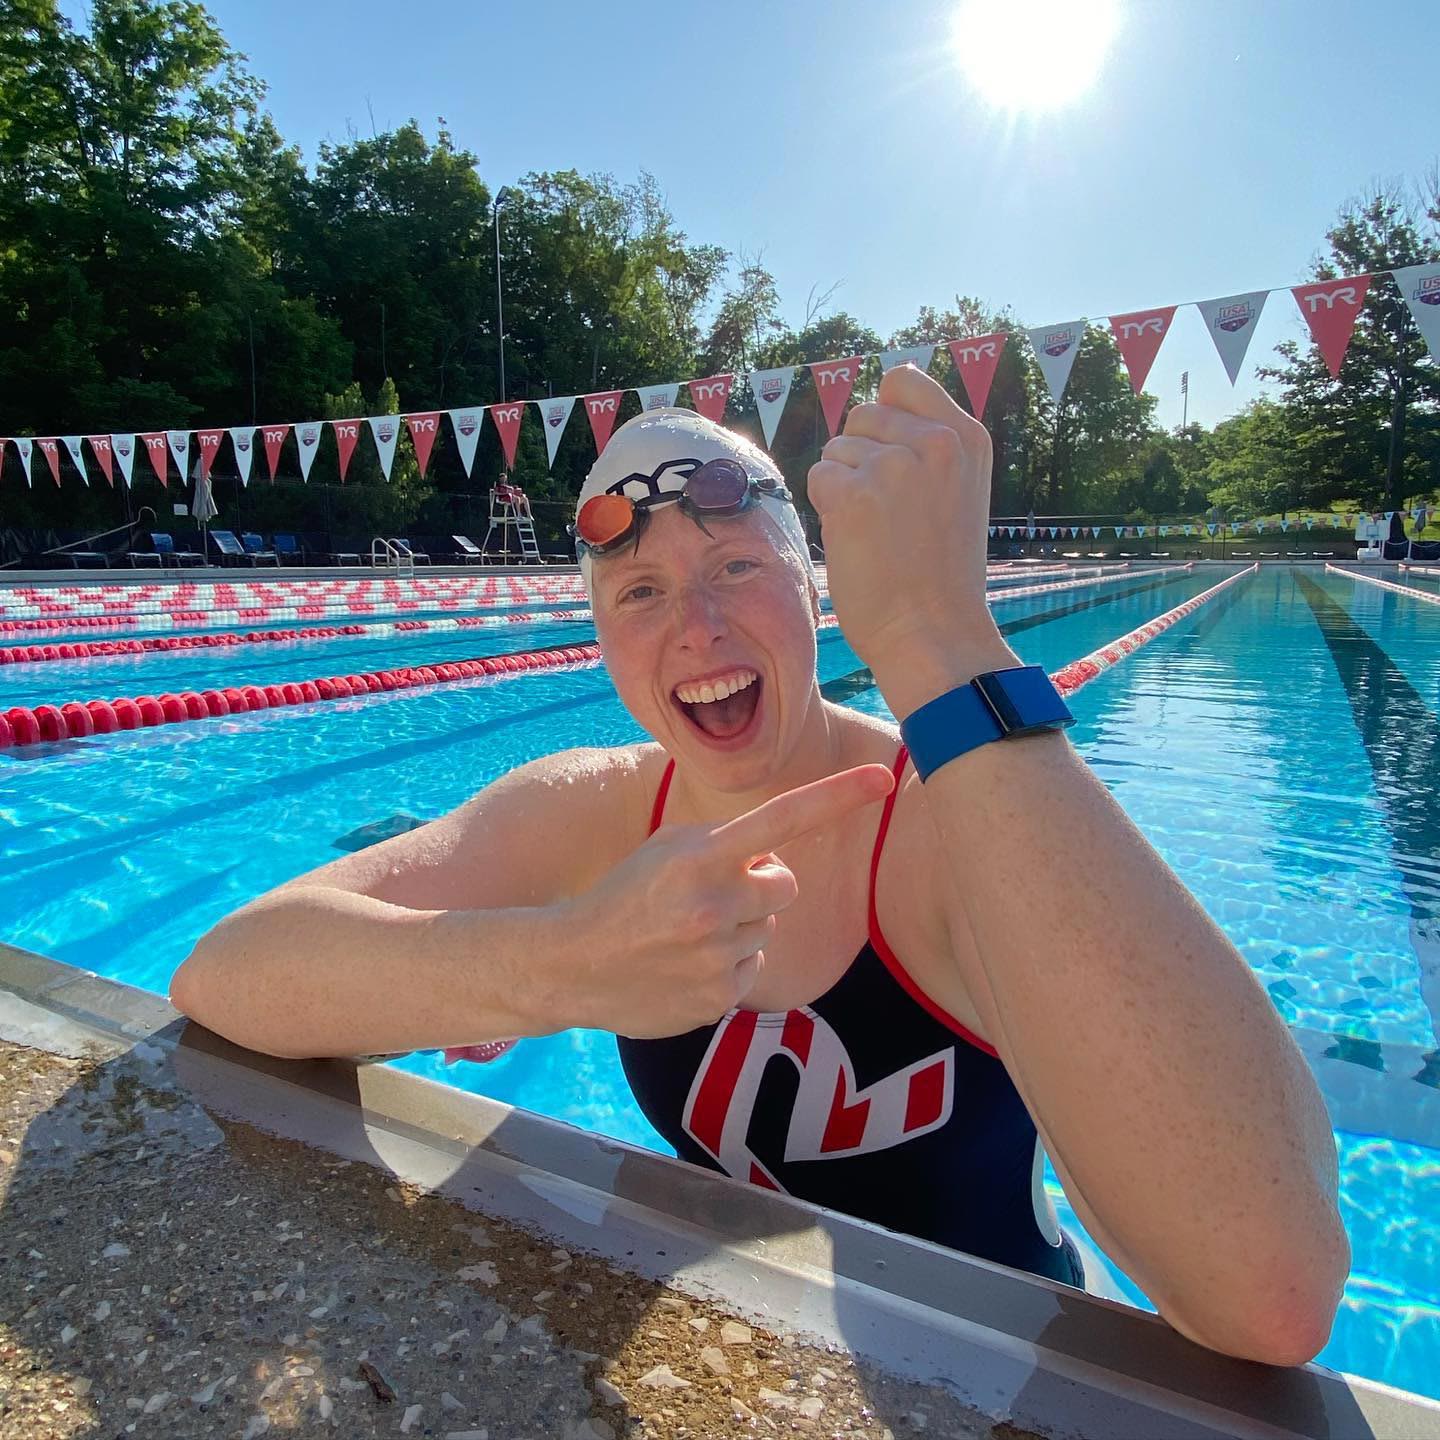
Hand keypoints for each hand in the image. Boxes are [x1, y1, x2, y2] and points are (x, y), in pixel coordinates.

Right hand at [563, 764, 894, 1037]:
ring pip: (767, 931)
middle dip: (761, 887)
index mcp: (699, 855)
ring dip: (740, 929)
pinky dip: (728, 967)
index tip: (884, 778)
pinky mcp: (719, 998)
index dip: (838, 796)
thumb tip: (778, 872)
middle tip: (710, 896)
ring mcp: (718, 955)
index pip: (783, 818)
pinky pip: (753, 969)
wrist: (570, 964)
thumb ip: (725, 847)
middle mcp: (714, 903)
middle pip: (786, 886)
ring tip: (686, 934)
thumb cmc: (625, 896)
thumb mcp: (666, 849)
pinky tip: (685, 965)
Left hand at [808, 365, 1004, 691]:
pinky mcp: (853, 494)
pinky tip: (857, 542)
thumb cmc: (941, 575)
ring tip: (878, 533)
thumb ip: (927, 448)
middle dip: (860, 458)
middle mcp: (934, 442)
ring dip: (843, 488)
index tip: (887, 453)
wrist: (934, 634)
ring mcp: (894, 465)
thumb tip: (874, 411)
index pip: (902, 379)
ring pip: (836, 451)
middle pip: (861, 417)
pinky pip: (818, 478)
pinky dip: (826, 510)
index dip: (882, 413)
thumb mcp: (960, 492)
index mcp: (966, 437)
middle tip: (887, 514)